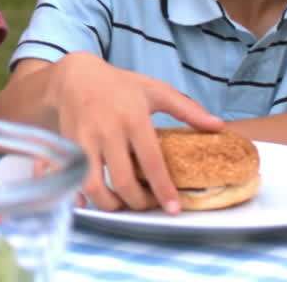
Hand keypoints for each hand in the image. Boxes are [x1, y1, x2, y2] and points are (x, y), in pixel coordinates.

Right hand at [46, 52, 222, 213]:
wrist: (75, 77)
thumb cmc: (119, 85)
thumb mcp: (155, 90)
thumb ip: (187, 109)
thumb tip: (218, 126)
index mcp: (133, 119)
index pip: (151, 162)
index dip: (163, 189)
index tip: (173, 208)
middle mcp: (107, 132)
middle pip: (123, 181)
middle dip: (138, 203)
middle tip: (149, 206)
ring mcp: (84, 140)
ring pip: (93, 185)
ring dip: (110, 204)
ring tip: (122, 204)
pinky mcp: (67, 146)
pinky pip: (72, 178)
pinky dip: (80, 196)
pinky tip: (90, 203)